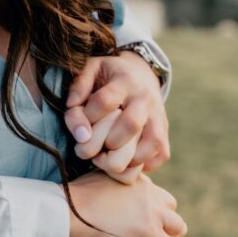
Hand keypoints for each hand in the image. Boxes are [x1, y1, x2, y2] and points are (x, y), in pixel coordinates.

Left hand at [64, 52, 170, 173]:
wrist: (141, 75)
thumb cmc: (108, 76)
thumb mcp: (91, 70)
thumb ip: (78, 89)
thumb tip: (73, 110)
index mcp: (124, 81)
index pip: (104, 101)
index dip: (87, 118)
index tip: (81, 128)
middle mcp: (145, 99)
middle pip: (130, 125)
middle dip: (107, 142)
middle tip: (93, 149)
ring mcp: (158, 117)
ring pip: (150, 145)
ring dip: (125, 159)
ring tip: (106, 159)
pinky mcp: (164, 134)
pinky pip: (159, 156)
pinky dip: (140, 166)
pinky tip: (122, 161)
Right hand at [67, 172, 187, 236]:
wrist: (63, 215)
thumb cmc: (72, 202)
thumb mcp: (97, 184)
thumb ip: (113, 188)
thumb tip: (112, 191)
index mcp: (136, 181)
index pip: (160, 197)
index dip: (153, 213)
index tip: (141, 225)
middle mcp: (148, 193)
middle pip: (172, 210)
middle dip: (165, 227)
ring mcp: (151, 213)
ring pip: (179, 228)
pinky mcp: (149, 234)